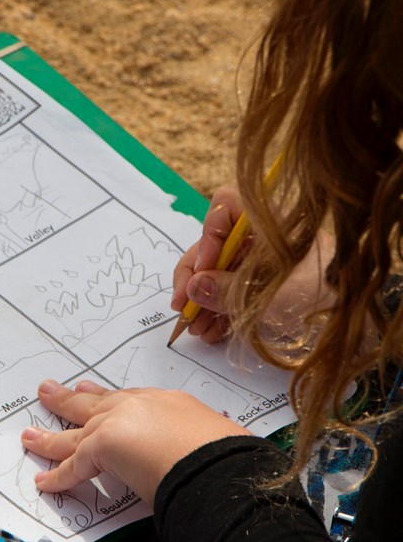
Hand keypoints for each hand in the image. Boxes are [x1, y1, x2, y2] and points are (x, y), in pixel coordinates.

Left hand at [21, 379, 250, 505]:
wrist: (215, 459)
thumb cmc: (225, 453)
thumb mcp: (213, 440)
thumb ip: (200, 445)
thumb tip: (211, 459)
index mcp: (167, 403)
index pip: (130, 400)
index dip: (108, 398)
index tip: (91, 391)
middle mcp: (139, 407)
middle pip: (95, 403)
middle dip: (70, 399)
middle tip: (49, 391)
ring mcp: (119, 423)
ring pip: (75, 431)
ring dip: (50, 435)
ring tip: (28, 434)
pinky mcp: (103, 445)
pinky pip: (73, 466)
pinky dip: (58, 476)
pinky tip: (43, 482)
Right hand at [172, 185, 336, 343]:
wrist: (357, 320)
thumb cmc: (321, 297)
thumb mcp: (269, 295)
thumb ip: (227, 290)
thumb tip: (193, 287)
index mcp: (266, 225)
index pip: (224, 209)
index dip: (206, 237)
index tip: (200, 272)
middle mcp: (260, 239)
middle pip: (214, 247)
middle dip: (195, 279)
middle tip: (183, 308)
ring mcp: (260, 264)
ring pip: (219, 274)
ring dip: (203, 302)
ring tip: (197, 329)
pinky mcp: (262, 288)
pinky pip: (231, 293)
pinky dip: (219, 311)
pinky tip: (211, 332)